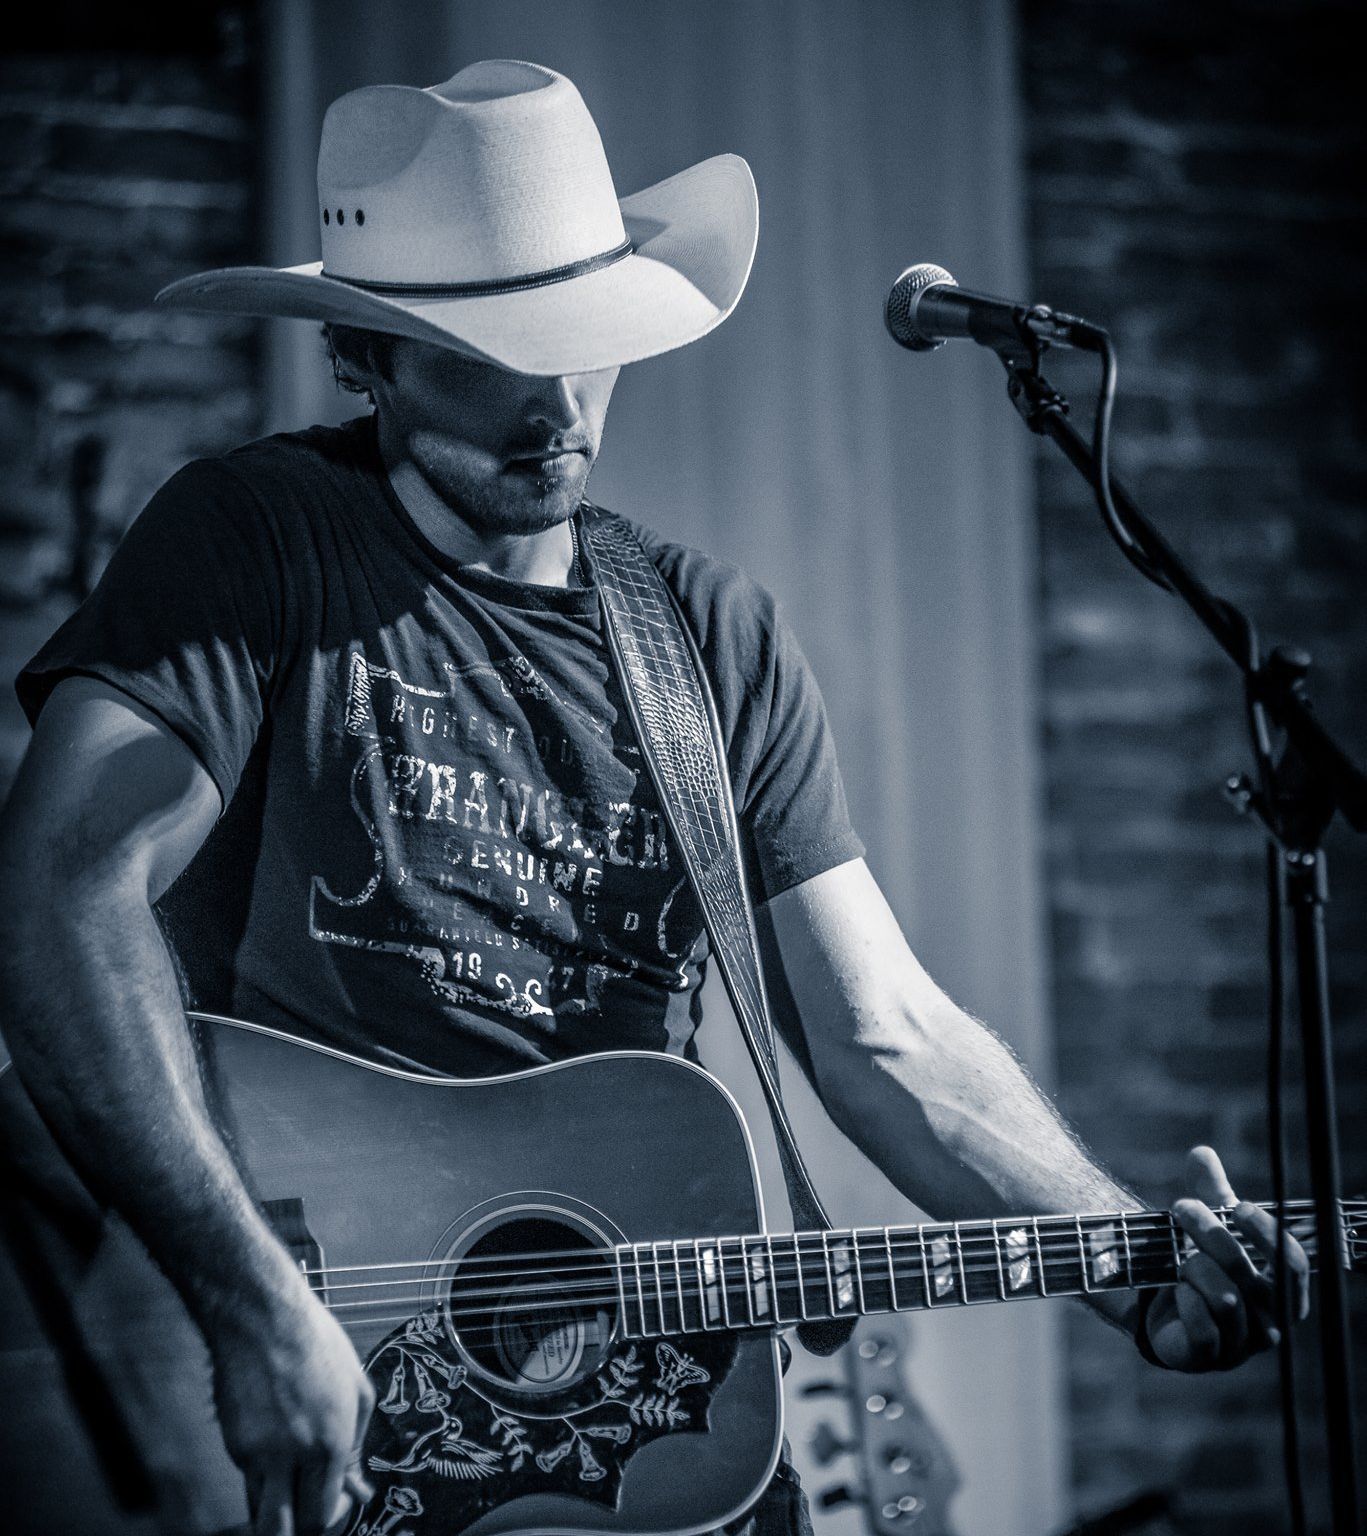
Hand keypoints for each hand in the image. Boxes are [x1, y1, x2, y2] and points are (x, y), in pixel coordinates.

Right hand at [209, 1282, 375, 1535]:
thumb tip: (358, 1488)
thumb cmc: (317, 1344)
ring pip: (260, 1513)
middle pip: (286, 1530)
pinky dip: (262, 1476)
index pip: (322, 1515)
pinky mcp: (233, 1445)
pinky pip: (248, 1479)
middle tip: (307, 1507)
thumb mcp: (356, 1389)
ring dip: (276, 1509)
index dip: (329, 1518)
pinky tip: (275, 1441)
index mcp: (331, 1442)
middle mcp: (294, 1455)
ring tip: (291, 1483)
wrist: (262, 1317)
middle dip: (298, 1527)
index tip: (334, 1504)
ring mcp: (258, 1453)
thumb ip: (358, 1444)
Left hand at [1139, 1145, 1309, 1370]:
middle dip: (1212, 1234)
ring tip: (1178, 1259)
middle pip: (1250, 1275)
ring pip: (1225, 1300)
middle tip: (1182, 1206)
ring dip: (1195, 1268)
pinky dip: (1187, 1302)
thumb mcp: (1211, 1227)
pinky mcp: (1207, 1358)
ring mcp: (1241, 1346)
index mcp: (1281, 1291)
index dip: (1268, 1234)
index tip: (1237, 1205)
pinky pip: (1204, 1330)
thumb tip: (1202, 1152)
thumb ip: (1211, 1192)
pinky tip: (1176, 1288)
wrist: (1168, 1311)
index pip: (1293, 1263)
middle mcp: (1269, 1322)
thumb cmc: (1203, 1265)